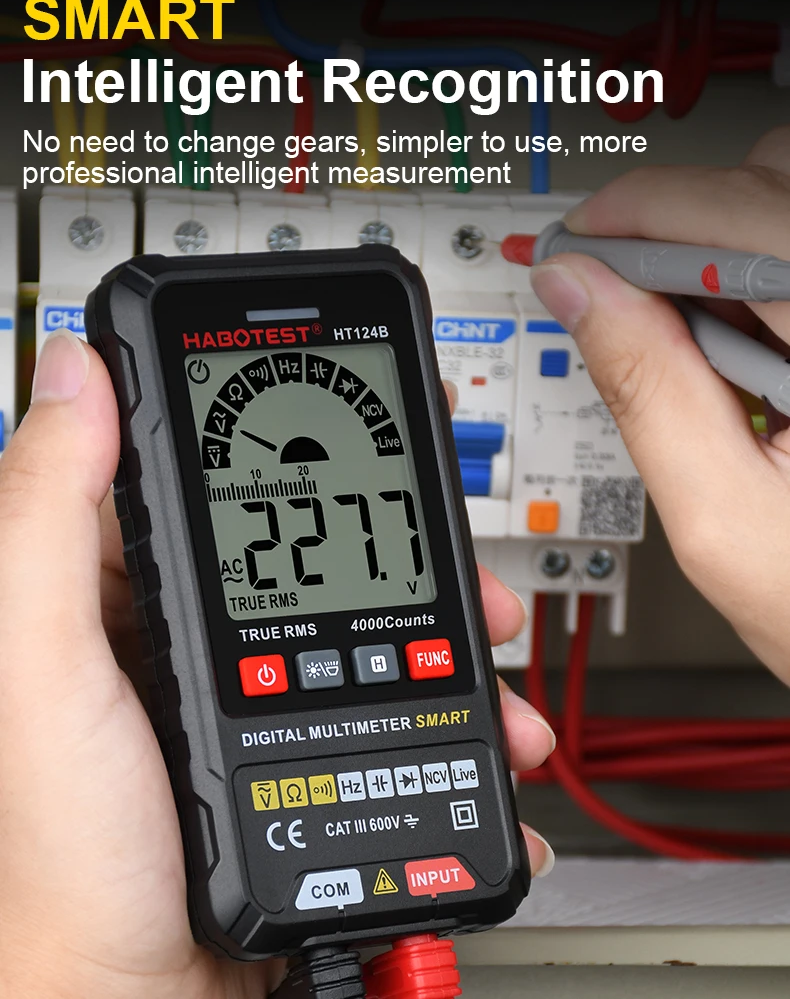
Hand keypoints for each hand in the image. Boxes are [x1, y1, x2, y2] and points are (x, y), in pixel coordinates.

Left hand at [0, 330, 554, 998]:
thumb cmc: (68, 865)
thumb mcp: (43, 673)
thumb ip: (47, 521)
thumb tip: (72, 374)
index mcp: (113, 601)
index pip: (200, 481)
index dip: (276, 433)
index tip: (345, 401)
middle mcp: (181, 639)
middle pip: (307, 549)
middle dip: (393, 539)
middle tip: (444, 535)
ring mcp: (249, 693)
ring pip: (363, 621)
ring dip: (443, 623)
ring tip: (488, 640)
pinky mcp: (300, 746)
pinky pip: (387, 697)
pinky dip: (448, 703)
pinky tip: (481, 721)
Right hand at [530, 125, 789, 685]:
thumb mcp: (721, 521)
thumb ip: (645, 391)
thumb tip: (577, 294)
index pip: (730, 217)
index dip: (630, 220)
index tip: (571, 252)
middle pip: (761, 188)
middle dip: (667, 236)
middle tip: (617, 308)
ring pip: (778, 216)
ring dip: (709, 267)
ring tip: (699, 364)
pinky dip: (748, 297)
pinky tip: (743, 364)